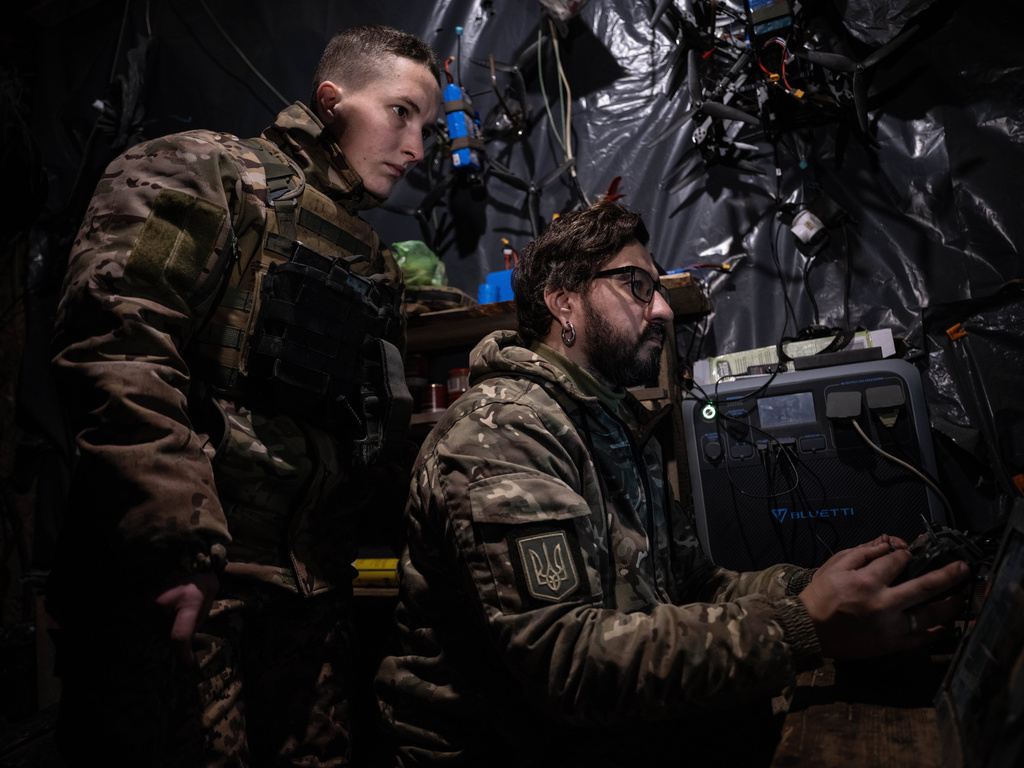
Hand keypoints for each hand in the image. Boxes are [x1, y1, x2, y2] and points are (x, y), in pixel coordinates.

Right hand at [154, 572, 218, 665]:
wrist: (187, 559)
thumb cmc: (202, 581)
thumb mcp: (208, 601)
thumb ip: (197, 622)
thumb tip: (186, 642)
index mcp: (189, 600)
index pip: (180, 635)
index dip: (183, 653)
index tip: (188, 663)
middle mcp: (167, 602)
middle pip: (169, 637)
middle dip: (179, 641)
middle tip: (188, 630)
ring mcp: (153, 601)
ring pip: (160, 632)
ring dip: (170, 632)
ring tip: (180, 616)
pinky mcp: (145, 601)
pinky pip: (153, 623)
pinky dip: (162, 624)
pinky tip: (171, 614)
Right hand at [799, 534, 968, 658]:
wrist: (808, 629)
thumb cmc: (821, 595)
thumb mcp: (835, 566)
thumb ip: (863, 552)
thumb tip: (888, 544)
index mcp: (867, 581)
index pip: (898, 561)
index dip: (906, 554)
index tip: (909, 554)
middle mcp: (883, 603)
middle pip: (924, 586)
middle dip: (947, 575)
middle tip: (964, 568)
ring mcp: (889, 626)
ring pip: (928, 615)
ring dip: (948, 605)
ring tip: (959, 598)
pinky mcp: (890, 645)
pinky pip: (920, 639)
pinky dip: (936, 632)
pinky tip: (946, 626)